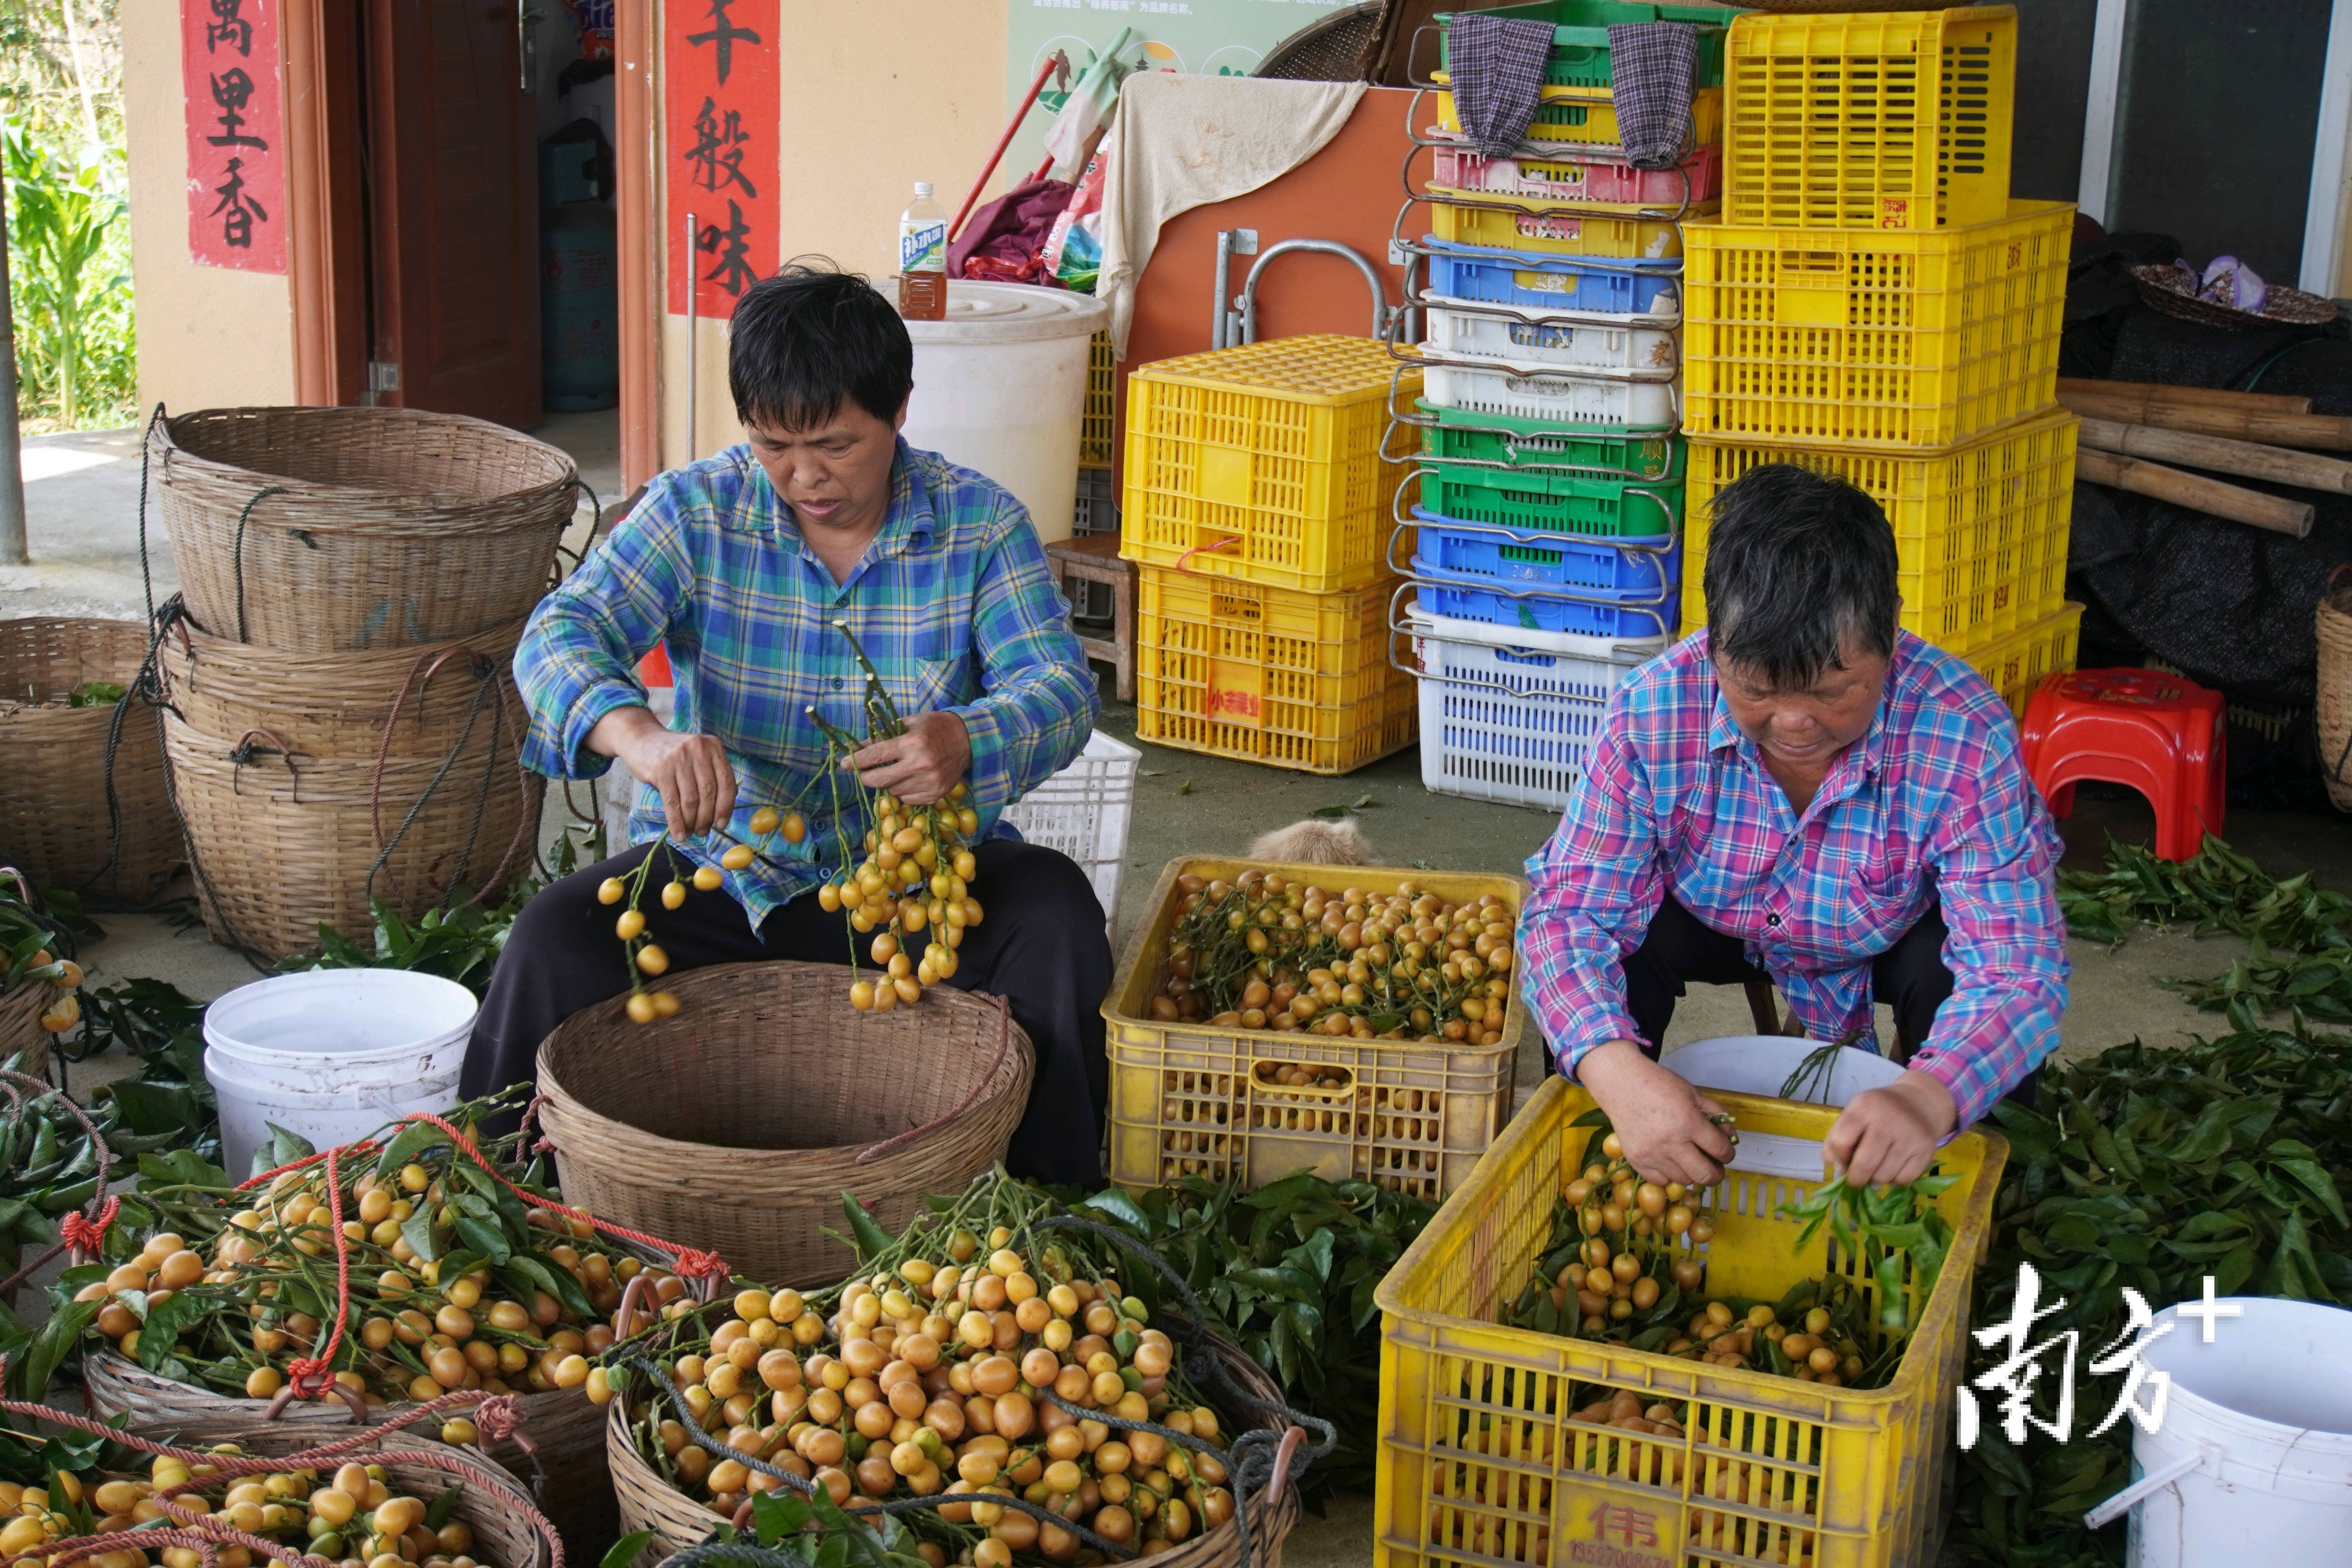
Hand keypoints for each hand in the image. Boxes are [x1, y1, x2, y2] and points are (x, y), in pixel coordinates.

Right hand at [589, 707, 736, 835]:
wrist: (641, 739)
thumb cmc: (674, 754)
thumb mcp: (698, 756)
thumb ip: (712, 776)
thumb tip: (722, 812)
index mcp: (714, 747)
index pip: (726, 782)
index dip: (725, 807)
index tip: (722, 824)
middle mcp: (699, 749)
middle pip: (708, 792)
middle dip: (707, 817)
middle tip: (703, 832)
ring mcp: (679, 758)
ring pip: (691, 799)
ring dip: (691, 822)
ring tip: (690, 833)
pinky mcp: (661, 769)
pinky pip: (672, 802)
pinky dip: (676, 822)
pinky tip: (678, 833)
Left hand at [847, 710, 971, 805]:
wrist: (968, 739)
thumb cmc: (935, 727)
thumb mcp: (908, 723)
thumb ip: (882, 737)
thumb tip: (856, 749)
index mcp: (911, 743)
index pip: (875, 756)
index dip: (856, 761)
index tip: (843, 763)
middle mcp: (920, 764)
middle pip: (879, 780)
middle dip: (865, 777)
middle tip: (861, 773)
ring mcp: (929, 782)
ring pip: (893, 791)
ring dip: (888, 783)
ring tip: (894, 771)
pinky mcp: (936, 794)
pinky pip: (908, 799)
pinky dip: (903, 791)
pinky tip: (909, 779)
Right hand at [1575, 1039, 1735, 1187]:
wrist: (1621, 1083)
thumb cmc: (1659, 1084)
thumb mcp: (1694, 1093)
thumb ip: (1717, 1114)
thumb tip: (1731, 1138)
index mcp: (1689, 1122)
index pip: (1721, 1150)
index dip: (1729, 1153)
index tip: (1725, 1151)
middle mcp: (1672, 1142)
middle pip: (1705, 1175)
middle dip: (1716, 1173)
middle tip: (1714, 1166)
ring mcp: (1652, 1154)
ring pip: (1684, 1180)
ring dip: (1691, 1172)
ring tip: (1688, 1159)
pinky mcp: (1636, 1160)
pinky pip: (1661, 1181)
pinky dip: (1669, 1174)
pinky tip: (1669, 1160)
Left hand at [1825, 1070, 1957, 1185]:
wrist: (1916, 1104)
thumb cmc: (1877, 1114)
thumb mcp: (1852, 1116)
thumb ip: (1835, 1140)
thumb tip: (1835, 1167)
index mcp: (1863, 1107)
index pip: (1840, 1142)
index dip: (1839, 1159)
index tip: (1843, 1163)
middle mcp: (1888, 1119)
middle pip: (1864, 1164)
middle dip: (1856, 1179)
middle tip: (1856, 1179)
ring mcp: (1909, 1135)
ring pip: (1884, 1176)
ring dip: (1876, 1179)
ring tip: (1878, 1167)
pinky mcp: (1926, 1150)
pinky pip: (1904, 1179)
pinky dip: (1896, 1179)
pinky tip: (1895, 1166)